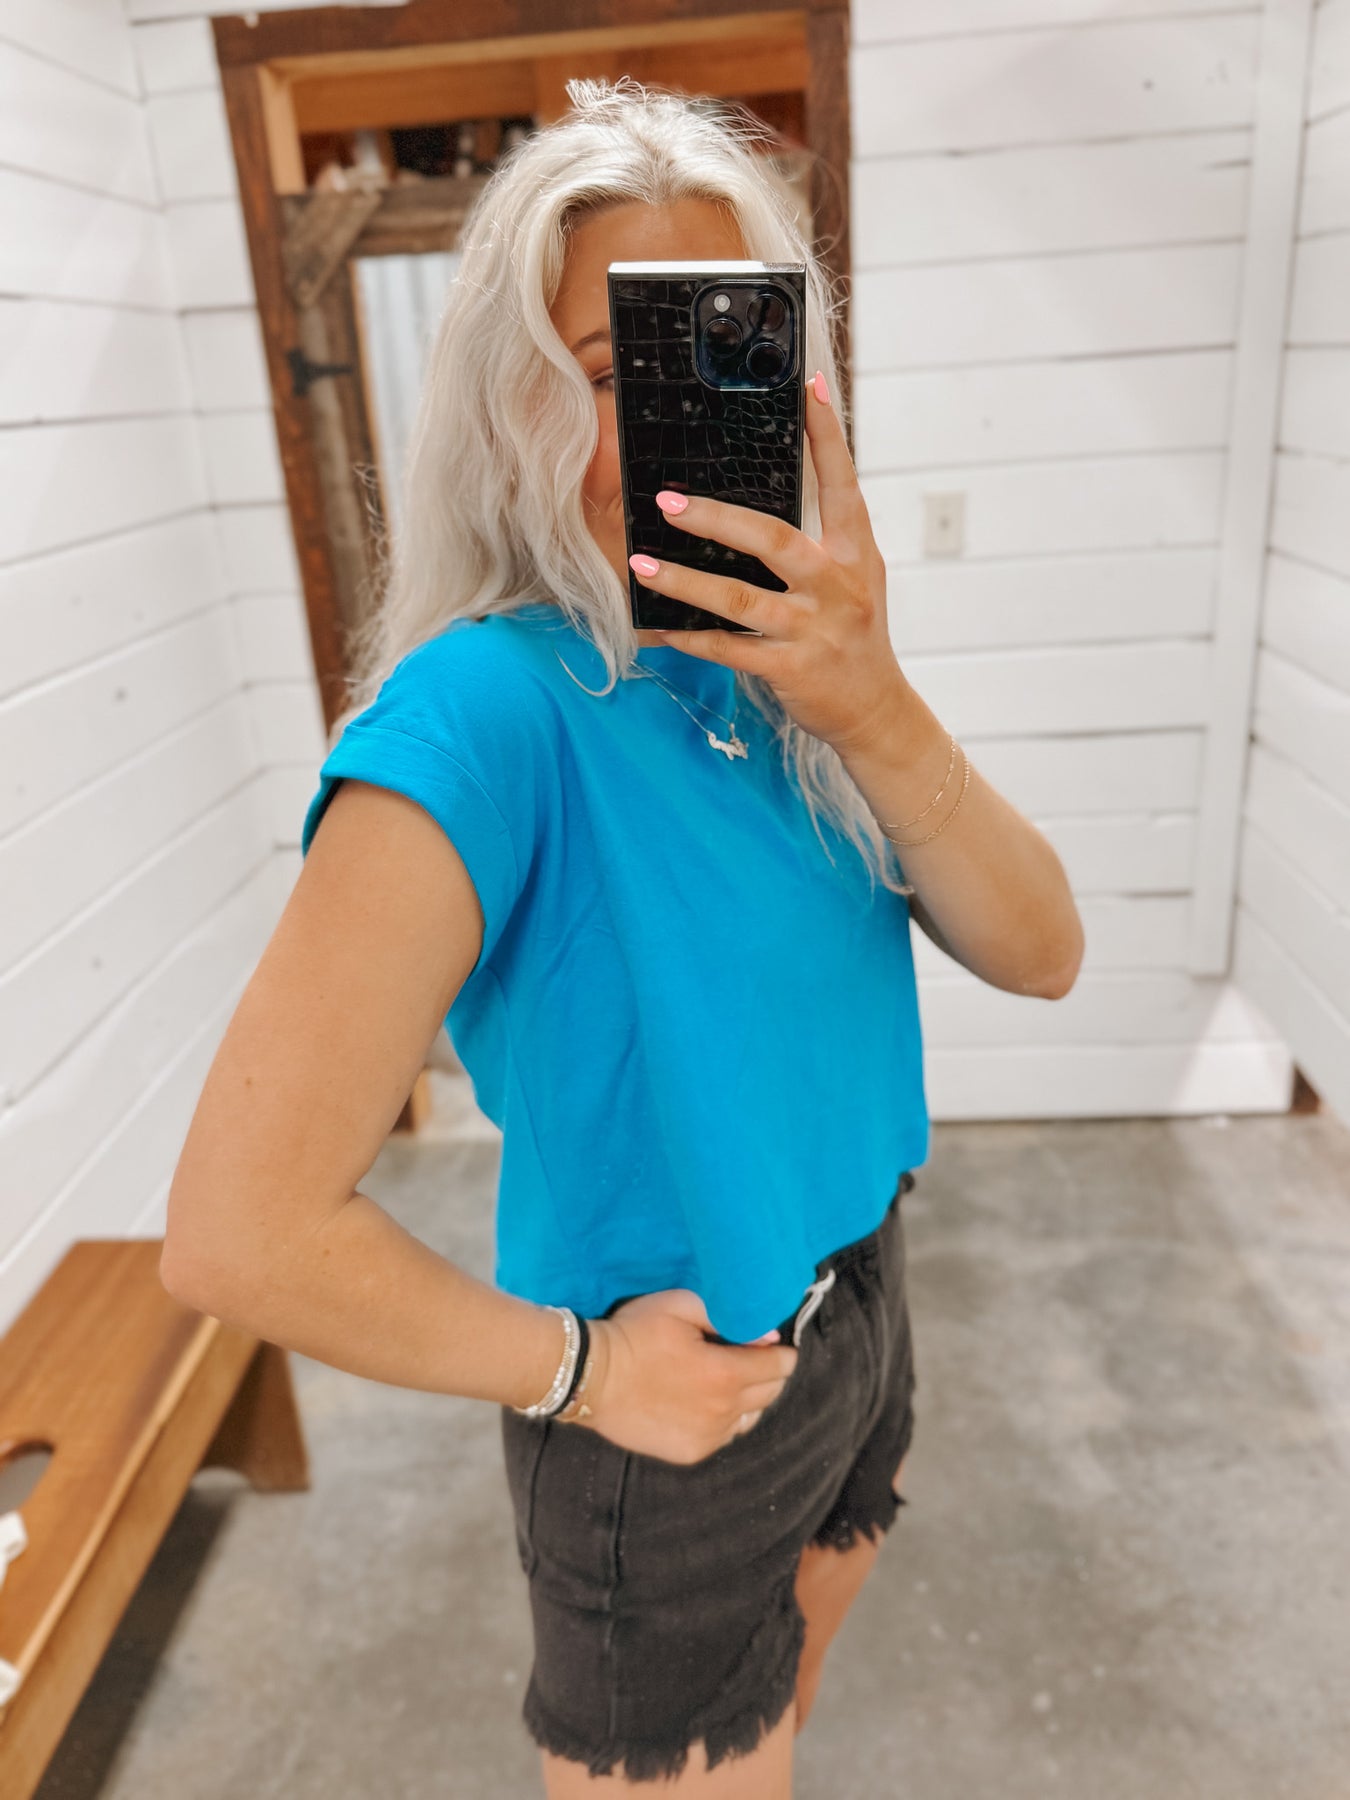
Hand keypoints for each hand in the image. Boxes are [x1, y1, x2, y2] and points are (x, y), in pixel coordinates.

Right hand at [577, 1290, 797, 1464]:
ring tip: (725, 1381)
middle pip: (771, 1393)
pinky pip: (724, 1436)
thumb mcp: (679, 1306)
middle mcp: (724, 1411)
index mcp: (726, 1373)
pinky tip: (703, 1402)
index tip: (769, 1344)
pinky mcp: (690, 1453)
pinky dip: (724, 1419)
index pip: (780, 1367)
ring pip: (751, 1418)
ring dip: (748, 1399)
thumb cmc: (635, 1333)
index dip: (781, 1352)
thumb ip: (727, 1316)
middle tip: (749, 1358)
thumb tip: (766, 1335)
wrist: (591, 1376)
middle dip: (768, 1373)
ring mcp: (708, 1437)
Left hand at [627, 370, 907, 755]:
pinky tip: (656, 627)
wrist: (877, 712)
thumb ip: (820, 540)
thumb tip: (758, 499)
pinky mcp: (792, 670)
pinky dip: (689, 638)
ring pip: (740, 598)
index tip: (808, 386)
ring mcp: (814, 630)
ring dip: (685, 581)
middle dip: (717, 518)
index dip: (827, 434)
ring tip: (642, 563)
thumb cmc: (854, 636)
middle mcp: (837, 585)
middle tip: (669, 499)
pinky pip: (728, 650)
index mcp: (855, 553)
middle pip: (773, 539)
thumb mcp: (854, 578)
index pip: (841, 483)